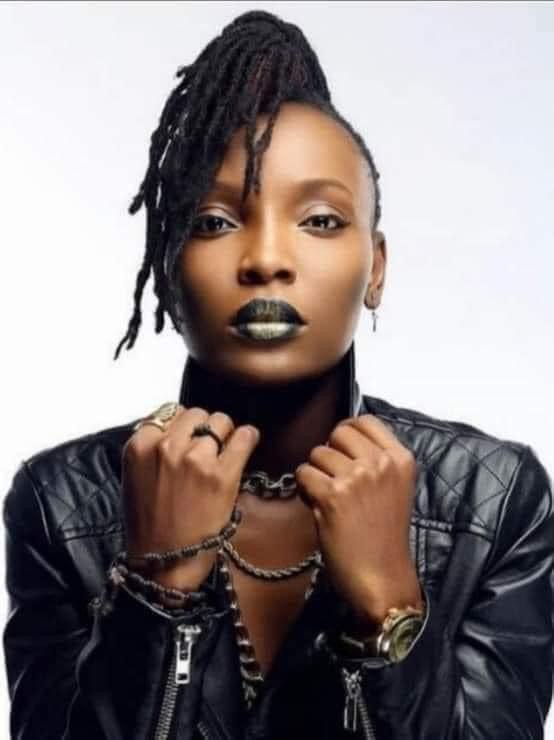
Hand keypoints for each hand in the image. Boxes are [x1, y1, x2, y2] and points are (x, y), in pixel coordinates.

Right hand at [121, 406, 259, 589]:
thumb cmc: (150, 525)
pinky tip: (246, 445)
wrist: (164, 563)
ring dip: (225, 434)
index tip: (190, 439)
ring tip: (225, 452)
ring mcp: (195, 458)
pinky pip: (244, 436)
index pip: (170, 412)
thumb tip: (180, 429)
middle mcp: (166, 446)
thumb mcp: (136, 477)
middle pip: (197, 413)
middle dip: (204, 428)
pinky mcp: (222, 473)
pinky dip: (248, 438)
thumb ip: (152, 448)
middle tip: (209, 448)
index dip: (184, 426)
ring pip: (220, 421)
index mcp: (140, 445)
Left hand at [295, 414, 422, 625]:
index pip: (365, 421)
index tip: (342, 451)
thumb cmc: (384, 538)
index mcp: (400, 459)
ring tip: (328, 498)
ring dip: (316, 474)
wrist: (382, 578)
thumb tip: (341, 437)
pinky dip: (304, 490)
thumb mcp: (394, 488)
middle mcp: (381, 463)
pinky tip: (317, 507)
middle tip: (333, 479)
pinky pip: (303, 474)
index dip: (346, 433)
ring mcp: (358, 477)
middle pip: (338, 432)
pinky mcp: (333, 495)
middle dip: (329, 453)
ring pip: (317, 453)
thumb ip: (376, 460)